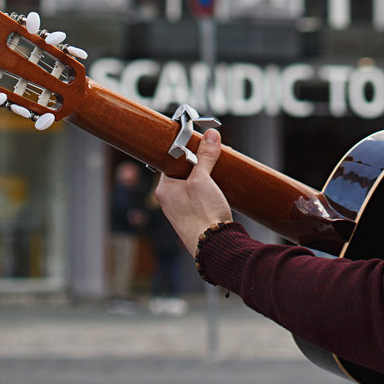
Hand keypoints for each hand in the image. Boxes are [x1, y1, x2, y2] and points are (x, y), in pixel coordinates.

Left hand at [154, 129, 232, 257]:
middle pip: (183, 171)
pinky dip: (208, 188)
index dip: (185, 150)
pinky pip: (199, 196)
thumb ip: (205, 156)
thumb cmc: (202, 215)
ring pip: (192, 184)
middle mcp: (169, 200)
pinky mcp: (194, 218)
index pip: (171, 161)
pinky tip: (220, 187)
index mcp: (164, 189)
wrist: (215, 247)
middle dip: (200, 162)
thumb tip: (209, 136)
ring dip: (206, 175)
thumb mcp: (203, 179)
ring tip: (219, 168)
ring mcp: (181, 210)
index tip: (198, 142)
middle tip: (213, 153)